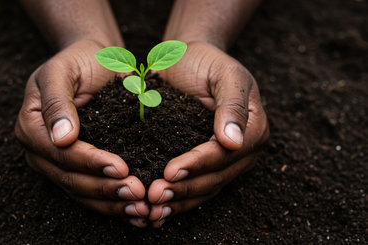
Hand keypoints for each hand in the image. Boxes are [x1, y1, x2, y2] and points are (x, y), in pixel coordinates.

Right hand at [15, 40, 148, 226]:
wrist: (93, 61)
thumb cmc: (78, 60)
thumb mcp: (62, 70)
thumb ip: (57, 101)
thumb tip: (61, 138)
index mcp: (31, 126)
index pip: (61, 153)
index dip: (90, 163)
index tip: (121, 168)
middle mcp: (40, 150)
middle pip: (71, 179)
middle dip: (105, 189)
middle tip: (137, 194)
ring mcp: (57, 162)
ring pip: (81, 192)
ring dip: (111, 203)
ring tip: (140, 210)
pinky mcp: (77, 167)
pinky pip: (91, 191)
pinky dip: (112, 203)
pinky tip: (134, 211)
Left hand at [147, 41, 268, 226]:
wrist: (188, 61)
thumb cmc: (206, 62)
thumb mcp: (224, 74)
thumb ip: (232, 104)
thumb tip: (234, 141)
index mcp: (253, 128)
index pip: (225, 154)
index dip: (197, 165)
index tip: (169, 172)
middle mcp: (242, 150)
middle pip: (215, 178)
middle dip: (184, 189)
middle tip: (154, 196)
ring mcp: (225, 161)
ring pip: (205, 189)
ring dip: (179, 201)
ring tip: (152, 208)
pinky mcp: (205, 164)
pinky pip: (195, 187)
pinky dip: (178, 199)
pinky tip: (158, 210)